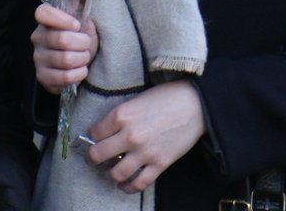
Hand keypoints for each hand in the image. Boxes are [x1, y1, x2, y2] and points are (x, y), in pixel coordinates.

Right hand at [31, 3, 97, 91]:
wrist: (75, 64)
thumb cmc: (78, 40)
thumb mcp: (82, 22)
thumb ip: (78, 8)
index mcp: (45, 21)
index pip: (42, 13)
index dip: (62, 19)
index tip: (77, 25)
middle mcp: (37, 38)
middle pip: (62, 39)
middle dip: (83, 43)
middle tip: (87, 44)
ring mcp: (38, 59)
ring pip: (66, 59)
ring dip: (82, 59)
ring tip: (84, 57)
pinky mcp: (42, 77)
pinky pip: (65, 77)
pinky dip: (79, 74)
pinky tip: (80, 70)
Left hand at [85, 80, 204, 193]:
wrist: (195, 104)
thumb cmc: (165, 97)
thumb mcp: (136, 100)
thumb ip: (120, 117)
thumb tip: (105, 131)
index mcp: (121, 115)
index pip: (94, 133)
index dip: (91, 137)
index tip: (93, 139)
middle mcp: (130, 135)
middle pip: (98, 155)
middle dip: (92, 157)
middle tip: (93, 157)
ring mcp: (145, 152)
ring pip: (116, 173)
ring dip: (109, 174)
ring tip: (110, 170)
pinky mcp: (160, 163)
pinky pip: (139, 183)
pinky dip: (128, 187)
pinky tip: (124, 184)